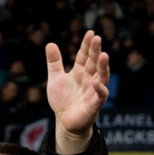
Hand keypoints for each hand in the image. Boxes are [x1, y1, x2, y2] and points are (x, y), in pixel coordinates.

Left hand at [47, 30, 109, 152]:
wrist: (64, 121)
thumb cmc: (62, 100)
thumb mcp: (55, 79)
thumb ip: (54, 62)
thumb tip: (50, 44)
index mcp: (80, 71)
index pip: (84, 55)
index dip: (87, 45)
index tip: (90, 33)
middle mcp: (89, 78)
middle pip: (94, 62)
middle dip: (96, 51)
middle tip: (97, 38)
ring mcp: (93, 90)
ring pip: (102, 76)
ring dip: (103, 66)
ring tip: (104, 55)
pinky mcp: (94, 104)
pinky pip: (100, 96)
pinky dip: (100, 89)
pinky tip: (96, 82)